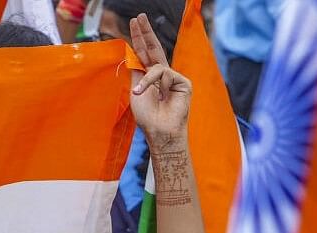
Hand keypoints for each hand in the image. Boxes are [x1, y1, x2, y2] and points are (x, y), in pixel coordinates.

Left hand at [128, 14, 190, 143]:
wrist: (159, 130)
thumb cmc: (147, 116)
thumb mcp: (136, 90)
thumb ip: (136, 71)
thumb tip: (133, 52)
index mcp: (149, 77)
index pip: (144, 53)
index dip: (140, 38)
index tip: (135, 22)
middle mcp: (162, 75)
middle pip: (154, 49)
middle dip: (146, 33)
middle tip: (140, 16)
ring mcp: (174, 78)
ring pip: (156, 66)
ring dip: (146, 80)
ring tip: (140, 93)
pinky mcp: (183, 82)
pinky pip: (164, 74)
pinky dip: (156, 83)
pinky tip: (158, 96)